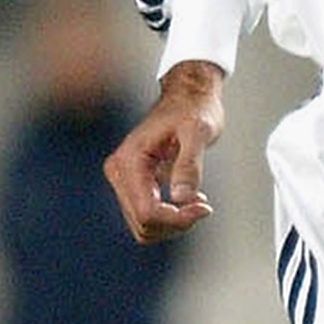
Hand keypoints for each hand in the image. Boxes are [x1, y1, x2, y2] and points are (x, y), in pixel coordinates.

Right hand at [103, 60, 223, 240]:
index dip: (177, 218)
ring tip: (197, 201)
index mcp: (129, 160)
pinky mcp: (134, 185)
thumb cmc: (194, 109)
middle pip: (144, 224)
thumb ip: (189, 164)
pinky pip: (148, 217)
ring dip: (174, 223)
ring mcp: (124, 180)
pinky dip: (170, 218)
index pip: (146, 212)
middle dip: (176, 222)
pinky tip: (189, 200)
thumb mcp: (197, 132)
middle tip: (203, 204)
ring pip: (144, 227)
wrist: (188, 97)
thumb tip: (183, 198)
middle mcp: (119, 172)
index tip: (205, 205)